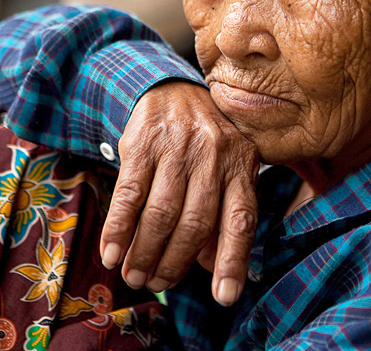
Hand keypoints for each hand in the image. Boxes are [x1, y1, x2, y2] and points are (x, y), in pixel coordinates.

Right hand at [98, 80, 258, 306]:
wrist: (174, 91)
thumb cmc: (205, 142)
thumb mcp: (227, 168)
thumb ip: (224, 212)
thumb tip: (213, 266)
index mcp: (242, 164)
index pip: (242, 219)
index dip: (232, 261)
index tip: (224, 297)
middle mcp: (214, 155)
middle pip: (196, 222)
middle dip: (175, 262)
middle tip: (158, 282)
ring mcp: (179, 147)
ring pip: (162, 212)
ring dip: (145, 252)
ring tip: (135, 275)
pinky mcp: (145, 142)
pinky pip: (130, 194)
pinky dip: (119, 229)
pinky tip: (111, 253)